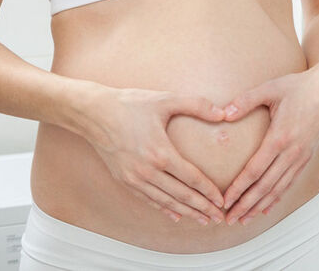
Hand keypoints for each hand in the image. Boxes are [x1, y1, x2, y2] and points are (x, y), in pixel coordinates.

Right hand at [84, 87, 227, 223]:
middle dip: (202, 208)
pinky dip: (164, 209)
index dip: (209, 191)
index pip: (192, 178)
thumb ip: (197, 105)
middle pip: (181, 195)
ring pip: (165, 202)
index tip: (222, 201)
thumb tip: (224, 113)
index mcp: (161, 153)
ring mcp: (134, 178)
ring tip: (202, 220)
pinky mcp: (124, 180)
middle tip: (219, 218)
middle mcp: (147, 171)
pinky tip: (176, 215)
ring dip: (186, 212)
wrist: (94, 113)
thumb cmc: (131, 104)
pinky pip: (148, 199)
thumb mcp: (166, 99)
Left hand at [220, 65, 318, 222]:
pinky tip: (266, 208)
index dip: (239, 188)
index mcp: (280, 137)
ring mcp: (301, 155)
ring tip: (243, 219)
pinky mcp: (307, 156)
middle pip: (265, 186)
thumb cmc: (297, 86)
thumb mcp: (270, 88)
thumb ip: (245, 100)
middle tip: (228, 220)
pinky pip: (290, 182)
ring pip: (278, 188)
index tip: (224, 201)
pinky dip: (277, 197)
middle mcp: (292, 151)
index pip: (255, 170)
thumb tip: (223, 113)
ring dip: (260, 206)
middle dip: (245, 204)